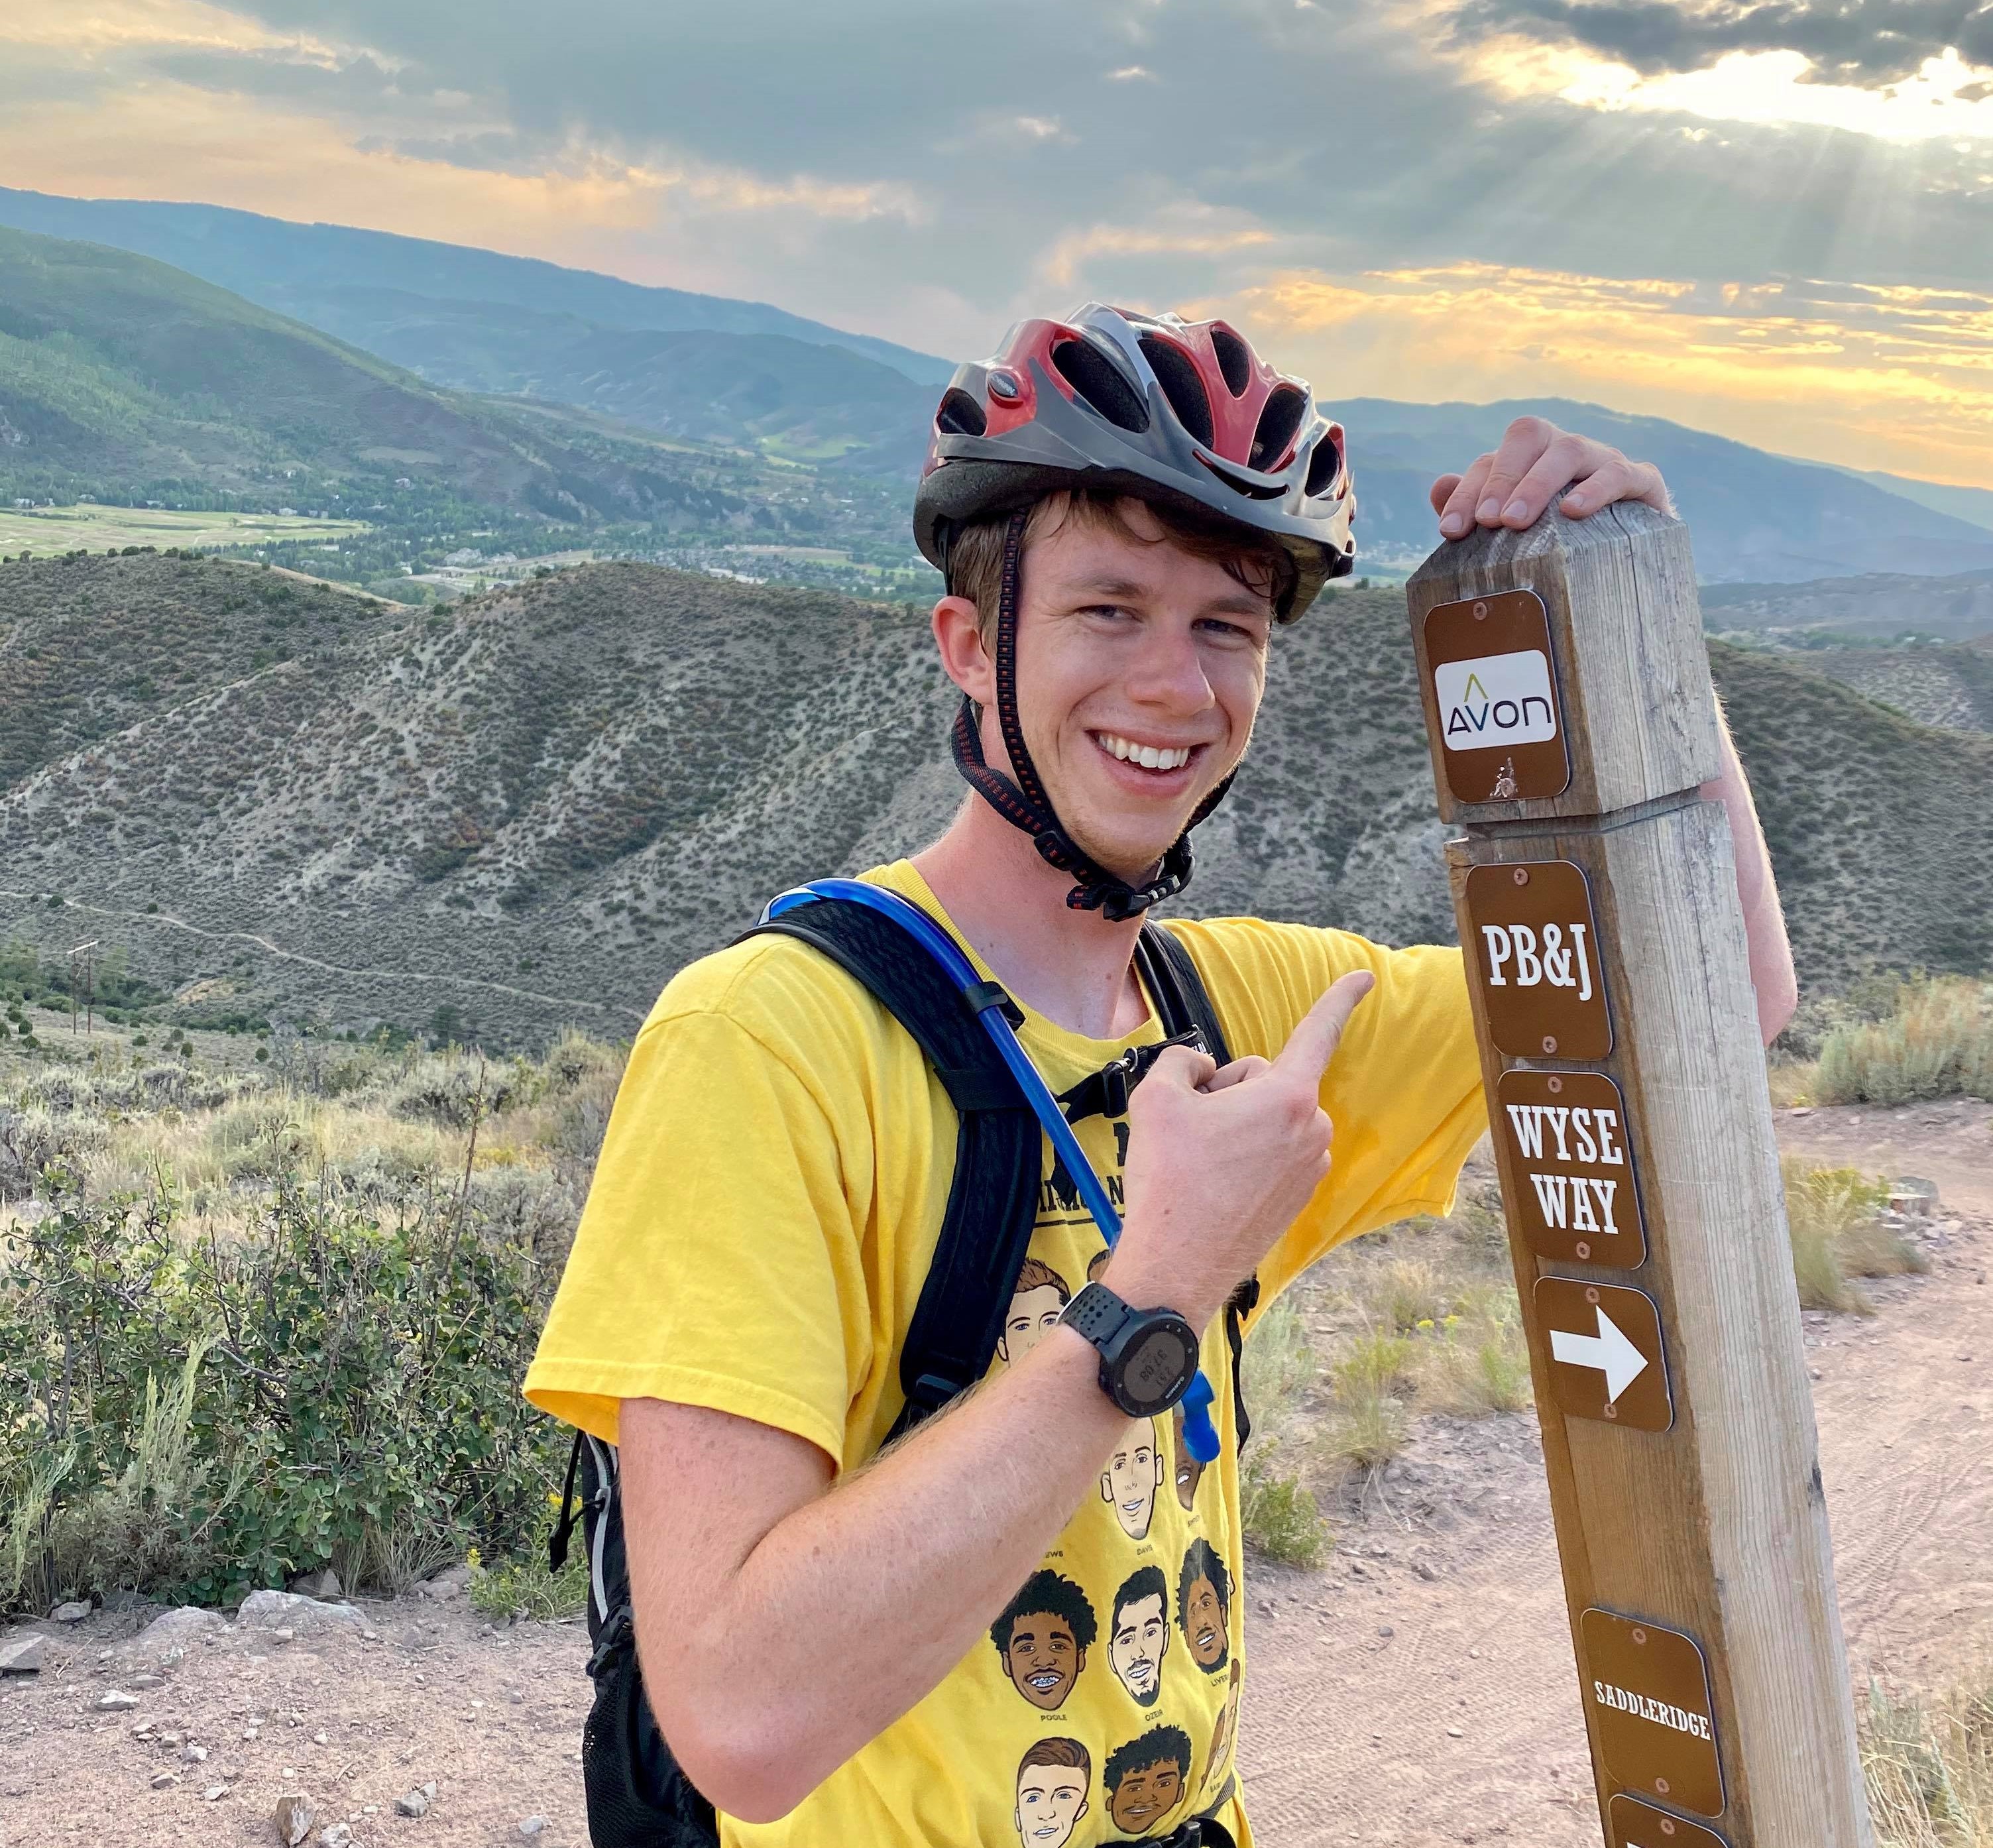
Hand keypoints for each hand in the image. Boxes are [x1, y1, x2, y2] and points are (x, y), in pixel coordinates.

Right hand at [1106, 972, 1374, 1328]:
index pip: (1317, 1032)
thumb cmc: (1170, 1181)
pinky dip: (1243, 1157)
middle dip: (1229, 1092)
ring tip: (1199, 1161)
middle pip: (1267, 1081)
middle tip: (1191, 1127)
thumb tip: (1200, 1069)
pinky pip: (1271, 1153)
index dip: (1339, 999)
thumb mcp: (1156, 1098)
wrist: (1176, 1265)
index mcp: (1287, 1097)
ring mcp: (1309, 1168)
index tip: (1365, 976)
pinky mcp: (1298, 1196)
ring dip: (1234, 1126)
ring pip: (1268, 1119)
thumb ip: (1180, 1061)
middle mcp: (1312, 1131)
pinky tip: (1212, 1182)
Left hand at [1430, 416, 1668, 539]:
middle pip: (1529, 436)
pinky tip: (1574, 512)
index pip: (1490, 461)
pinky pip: (1620, 473)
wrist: (1627, 564)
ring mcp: (1603, 461)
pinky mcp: (1642, 482)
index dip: (1467, 493)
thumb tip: (1440, 485)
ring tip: (1517, 521)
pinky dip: (1597, 489)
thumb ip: (1475, 510)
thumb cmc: (1561, 545)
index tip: (1451, 531)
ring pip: (1569, 450)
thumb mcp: (1515, 534)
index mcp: (1529, 460)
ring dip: (1538, 483)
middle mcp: (1564, 451)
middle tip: (1488, 522)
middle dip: (1502, 478)